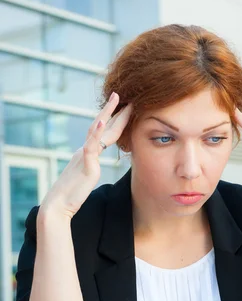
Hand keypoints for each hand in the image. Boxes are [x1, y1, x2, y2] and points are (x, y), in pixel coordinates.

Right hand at [40, 93, 131, 219]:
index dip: (114, 121)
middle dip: (115, 111)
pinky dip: (96, 133)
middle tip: (123, 95)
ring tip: (116, 99)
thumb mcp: (84, 178)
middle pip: (102, 127)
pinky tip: (101, 122)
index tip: (124, 108)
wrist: (57, 205)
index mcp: (87, 154)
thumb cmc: (70, 195)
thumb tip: (92, 166)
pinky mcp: (85, 165)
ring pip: (96, 130)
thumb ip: (89, 168)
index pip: (104, 134)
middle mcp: (85, 151)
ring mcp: (85, 156)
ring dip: (107, 113)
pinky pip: (91, 147)